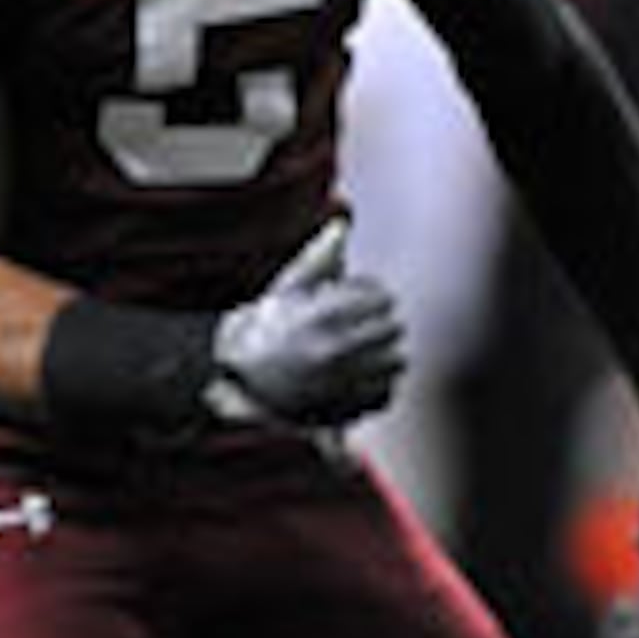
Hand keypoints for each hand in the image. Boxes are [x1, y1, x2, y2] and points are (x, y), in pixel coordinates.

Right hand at [208, 217, 406, 429]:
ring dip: (385, 354)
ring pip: (397, 362)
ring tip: (362, 350)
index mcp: (323, 316)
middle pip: (394, 329)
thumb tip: (342, 226)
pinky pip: (386, 394)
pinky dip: (379, 385)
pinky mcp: (345, 411)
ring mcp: (340, 385)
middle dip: (381, 323)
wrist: (242, 381)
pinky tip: (357, 377)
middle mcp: (334, 351)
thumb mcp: (288, 288)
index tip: (358, 299)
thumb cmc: (268, 327)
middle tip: (361, 324)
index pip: (383, 298)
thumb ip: (319, 258)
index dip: (373, 294)